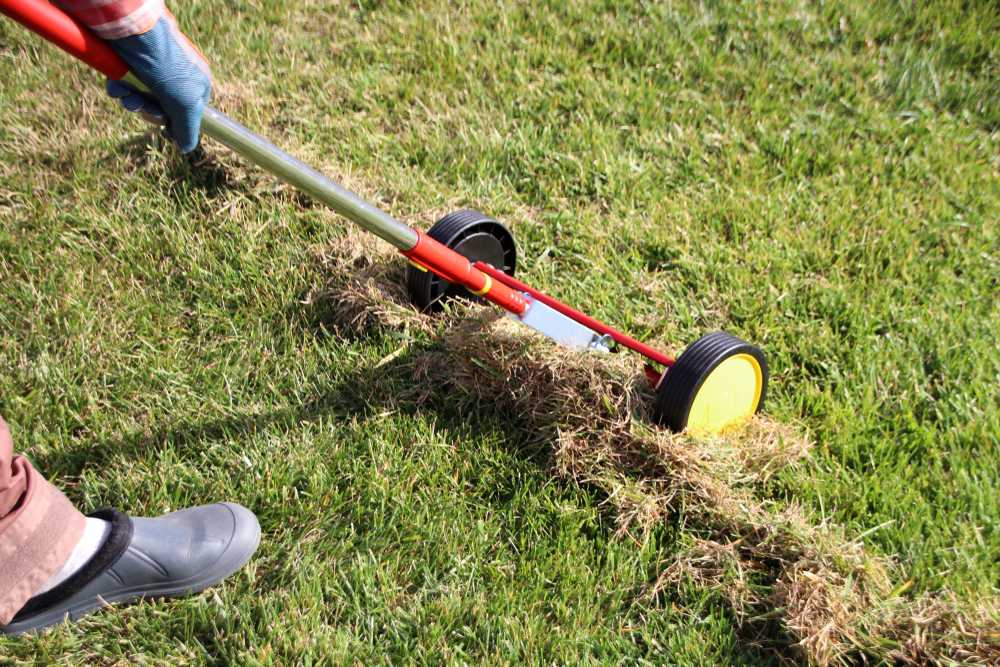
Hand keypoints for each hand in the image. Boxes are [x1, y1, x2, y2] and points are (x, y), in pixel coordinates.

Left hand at [106, 12, 210, 152]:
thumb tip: (186, 148)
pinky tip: (117, 85)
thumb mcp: (185, 104)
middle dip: (149, 111)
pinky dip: (120, 89)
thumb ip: (188, 129)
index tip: (165, 128)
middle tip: (144, 107)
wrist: (136, 33)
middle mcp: (176, 78)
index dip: (174, 123)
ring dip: (132, 101)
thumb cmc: (168, 67)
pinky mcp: (132, 64)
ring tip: (127, 95)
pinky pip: (125, 85)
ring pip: (141, 98)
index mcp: (197, 86)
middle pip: (162, 109)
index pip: (188, 115)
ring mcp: (154, 70)